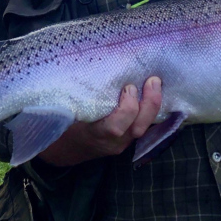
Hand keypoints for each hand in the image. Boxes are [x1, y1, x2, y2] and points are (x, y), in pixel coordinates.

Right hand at [37, 77, 161, 166]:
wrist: (68, 150)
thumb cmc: (65, 125)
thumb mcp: (68, 112)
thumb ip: (80, 98)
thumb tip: (87, 71)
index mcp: (93, 134)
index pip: (115, 128)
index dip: (126, 109)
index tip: (128, 87)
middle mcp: (111, 142)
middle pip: (137, 128)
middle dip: (149, 104)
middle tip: (152, 80)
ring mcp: (121, 144)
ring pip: (144, 129)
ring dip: (153, 106)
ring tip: (155, 84)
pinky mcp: (127, 141)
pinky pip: (143, 126)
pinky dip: (149, 110)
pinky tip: (153, 93)